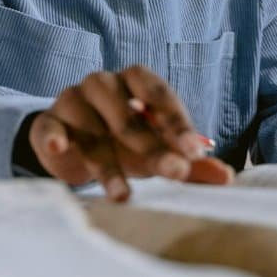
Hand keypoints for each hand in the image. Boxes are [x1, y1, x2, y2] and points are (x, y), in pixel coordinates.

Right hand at [27, 65, 233, 201]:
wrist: (70, 144)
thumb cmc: (121, 141)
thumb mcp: (157, 149)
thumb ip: (189, 161)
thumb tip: (228, 177)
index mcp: (133, 80)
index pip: (158, 93)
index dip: (177, 122)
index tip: (194, 152)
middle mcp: (101, 83)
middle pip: (126, 114)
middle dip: (152, 147)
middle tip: (175, 173)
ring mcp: (71, 100)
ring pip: (91, 130)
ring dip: (108, 165)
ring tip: (123, 196)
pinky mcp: (47, 122)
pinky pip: (48, 128)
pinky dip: (53, 136)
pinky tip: (59, 147)